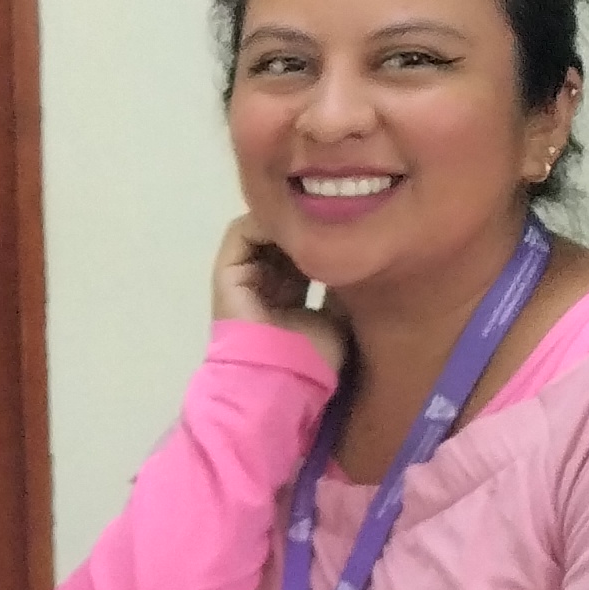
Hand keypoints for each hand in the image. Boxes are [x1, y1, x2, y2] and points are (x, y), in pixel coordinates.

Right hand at [212, 217, 348, 368]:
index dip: (327, 236)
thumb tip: (361, 259)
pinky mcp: (227, 271)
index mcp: (291, 297)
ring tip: (313, 214)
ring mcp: (244, 276)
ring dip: (290, 219)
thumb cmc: (310, 358)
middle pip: (286, 238)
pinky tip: (294, 222)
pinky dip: (267, 220)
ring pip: (266, 230)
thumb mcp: (339, 317)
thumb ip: (345, 288)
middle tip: (334, 211)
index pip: (307, 253)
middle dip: (309, 223)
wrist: (279, 378)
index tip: (351, 225)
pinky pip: (243, 232)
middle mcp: (265, 283)